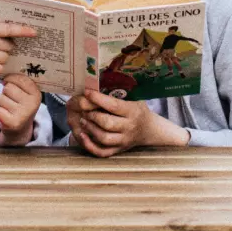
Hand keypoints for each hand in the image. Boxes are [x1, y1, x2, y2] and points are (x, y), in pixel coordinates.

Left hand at [0, 73, 42, 145]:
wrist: (21, 128)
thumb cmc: (21, 105)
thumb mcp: (26, 93)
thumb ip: (20, 81)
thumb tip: (4, 67)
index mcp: (36, 94)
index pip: (20, 79)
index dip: (11, 78)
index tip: (9, 80)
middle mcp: (32, 104)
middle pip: (8, 88)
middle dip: (5, 92)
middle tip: (11, 98)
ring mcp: (22, 115)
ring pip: (1, 98)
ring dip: (1, 101)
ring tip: (9, 107)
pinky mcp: (12, 123)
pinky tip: (5, 115)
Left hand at [67, 89, 190, 156]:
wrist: (149, 130)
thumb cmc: (138, 110)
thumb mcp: (135, 98)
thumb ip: (120, 91)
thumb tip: (97, 78)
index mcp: (133, 112)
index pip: (113, 105)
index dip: (98, 99)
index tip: (87, 92)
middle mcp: (129, 127)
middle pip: (107, 123)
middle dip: (92, 115)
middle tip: (83, 109)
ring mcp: (124, 141)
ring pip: (103, 138)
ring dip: (89, 128)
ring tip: (83, 120)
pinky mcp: (118, 150)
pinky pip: (102, 152)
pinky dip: (90, 146)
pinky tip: (83, 135)